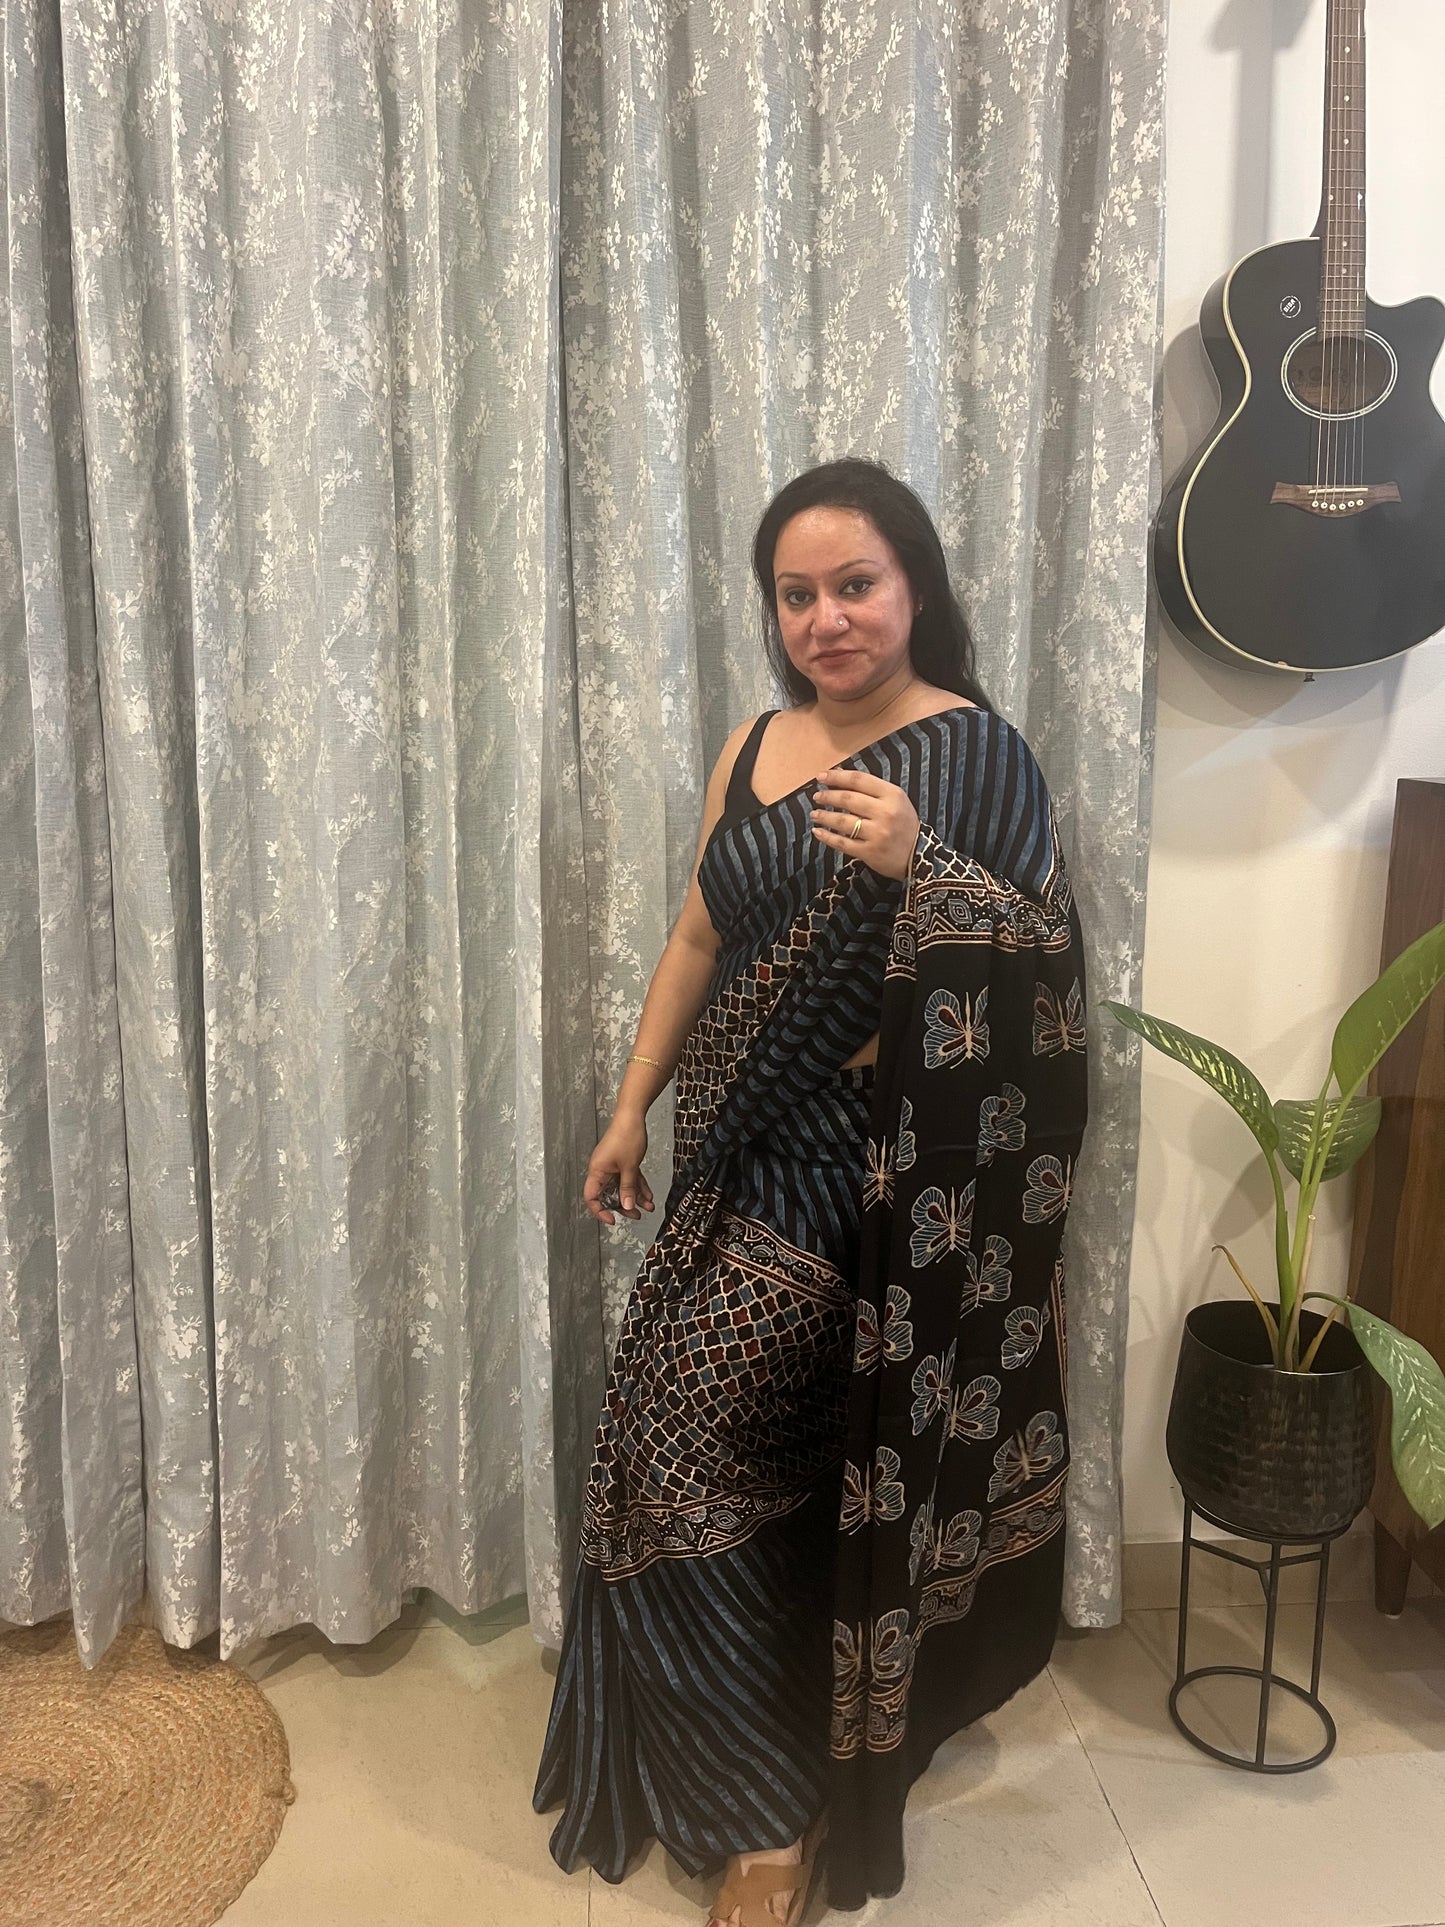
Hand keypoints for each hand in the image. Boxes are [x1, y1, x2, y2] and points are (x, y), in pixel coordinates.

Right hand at [584, 1114, 655, 1225]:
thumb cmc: (626, 1135)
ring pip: (622, 1187)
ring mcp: (612, 1165)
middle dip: (623, 1206)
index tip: (613, 1219)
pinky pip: (628, 1178)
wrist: (632, 1115)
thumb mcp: (630, 1166)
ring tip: (647, 1206)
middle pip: (609, 1194)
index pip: (592, 1197)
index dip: (600, 1211)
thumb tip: (626, 1206)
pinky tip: (648, 1195)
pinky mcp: (621, 1161)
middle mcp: (602, 1169)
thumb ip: (628, 1188)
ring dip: (634, 1197)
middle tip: (636, 1214)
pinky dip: (637, 1186)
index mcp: (597, 1171)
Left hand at [809, 767, 920, 881]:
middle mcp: (885, 813)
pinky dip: (827, 837)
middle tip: (817, 796)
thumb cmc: (903, 823)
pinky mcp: (870, 852)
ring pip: (843, 821)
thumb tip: (839, 773)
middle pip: (848, 799)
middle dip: (828, 796)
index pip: (858, 780)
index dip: (836, 777)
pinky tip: (818, 832)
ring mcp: (877, 834)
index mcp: (892, 795)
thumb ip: (870, 787)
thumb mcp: (895, 800)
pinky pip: (842, 843)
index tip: (821, 777)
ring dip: (824, 816)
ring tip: (815, 814)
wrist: (918, 855)